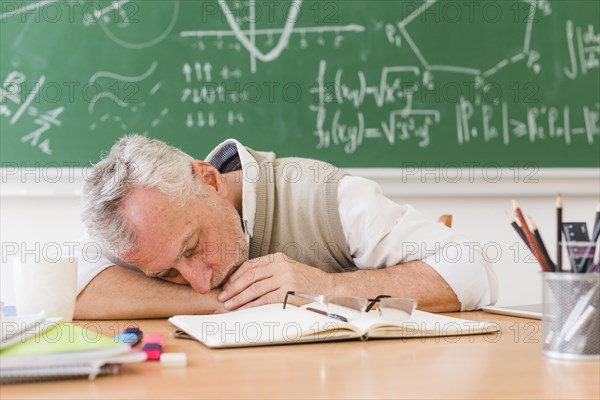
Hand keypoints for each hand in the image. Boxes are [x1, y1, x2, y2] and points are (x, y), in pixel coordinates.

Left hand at [217, 252, 332, 310]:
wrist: (326, 286)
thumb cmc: (305, 280)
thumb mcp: (287, 268)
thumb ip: (270, 271)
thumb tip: (245, 281)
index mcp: (277, 258)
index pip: (250, 265)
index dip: (235, 276)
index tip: (226, 285)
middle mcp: (280, 265)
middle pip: (249, 276)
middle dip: (233, 287)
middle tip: (223, 296)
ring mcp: (284, 278)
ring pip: (254, 288)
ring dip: (239, 298)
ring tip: (229, 305)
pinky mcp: (288, 292)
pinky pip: (264, 299)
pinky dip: (251, 305)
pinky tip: (243, 309)